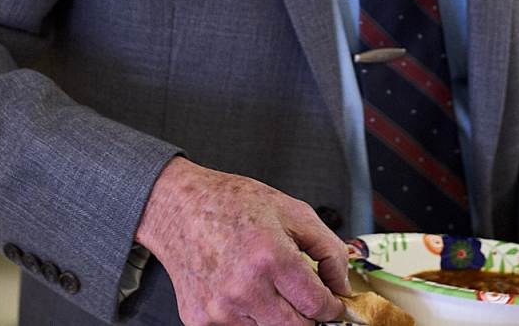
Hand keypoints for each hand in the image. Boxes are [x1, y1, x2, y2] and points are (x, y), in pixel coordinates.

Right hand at [135, 157, 347, 325]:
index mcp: (270, 258)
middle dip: (308, 315)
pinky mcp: (200, 321)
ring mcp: (220, 310)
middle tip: (304, 296)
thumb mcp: (291, 210)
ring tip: (268, 287)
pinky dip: (250, 318)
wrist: (177, 208)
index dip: (333, 307)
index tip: (334, 304)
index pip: (317, 306)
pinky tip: (243, 293)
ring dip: (278, 316)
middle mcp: (244, 289)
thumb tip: (342, 284)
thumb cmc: (230, 204)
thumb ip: (327, 248)